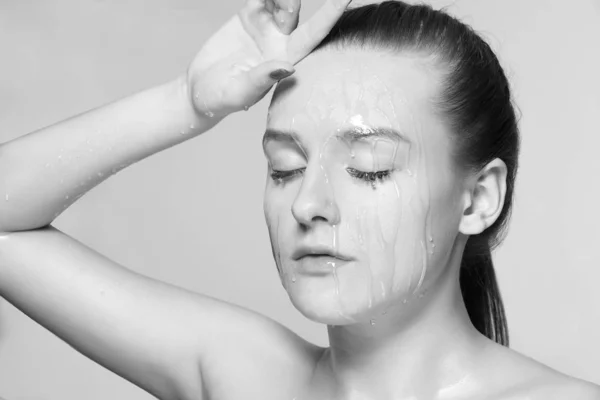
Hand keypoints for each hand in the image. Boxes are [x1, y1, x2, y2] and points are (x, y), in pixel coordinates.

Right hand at [186, 0, 351, 118]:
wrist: (199, 90)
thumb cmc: (220, 99)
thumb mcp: (240, 92)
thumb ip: (262, 79)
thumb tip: (289, 67)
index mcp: (286, 60)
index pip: (315, 34)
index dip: (331, 14)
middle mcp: (281, 42)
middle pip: (298, 12)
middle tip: (285, 0)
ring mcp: (266, 27)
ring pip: (281, 0)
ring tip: (261, 2)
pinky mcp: (249, 16)